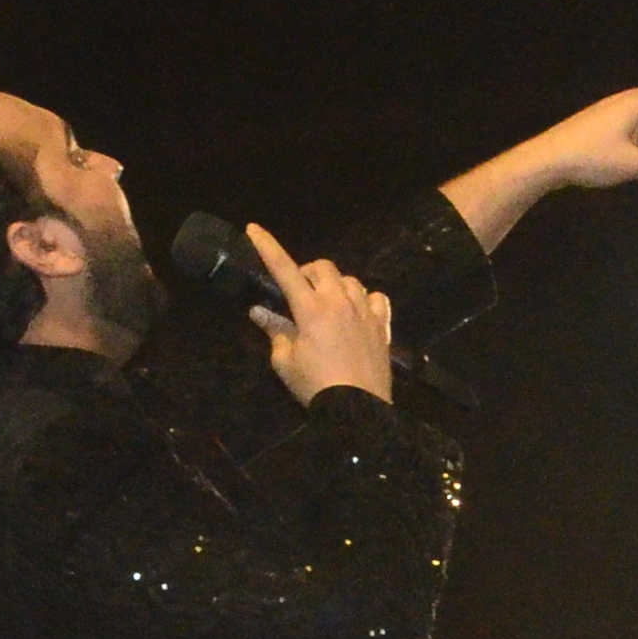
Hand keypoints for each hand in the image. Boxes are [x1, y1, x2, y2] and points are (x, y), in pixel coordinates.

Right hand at [246, 224, 395, 407]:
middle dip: (306, 273)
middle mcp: (339, 301)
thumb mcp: (285, 362)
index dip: (267, 246)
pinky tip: (358, 312)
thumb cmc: (316, 387)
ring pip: (349, 279)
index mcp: (310, 308)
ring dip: (334, 285)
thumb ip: (275, 331)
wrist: (359, 410)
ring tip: (327, 304)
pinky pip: (376, 298)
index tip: (254, 228)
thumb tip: (260, 312)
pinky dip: (364, 299)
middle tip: (298, 293)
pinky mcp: (382, 325)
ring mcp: (364, 311)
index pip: (284, 268)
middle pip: (321, 267)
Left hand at [511, 68, 637, 192]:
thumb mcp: (633, 165)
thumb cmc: (591, 157)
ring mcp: (617, 115)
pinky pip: (634, 140)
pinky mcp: (607, 127)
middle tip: (633, 163)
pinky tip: (610, 163)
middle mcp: (630, 104)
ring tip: (617, 165)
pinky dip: (632, 154)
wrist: (547, 159)